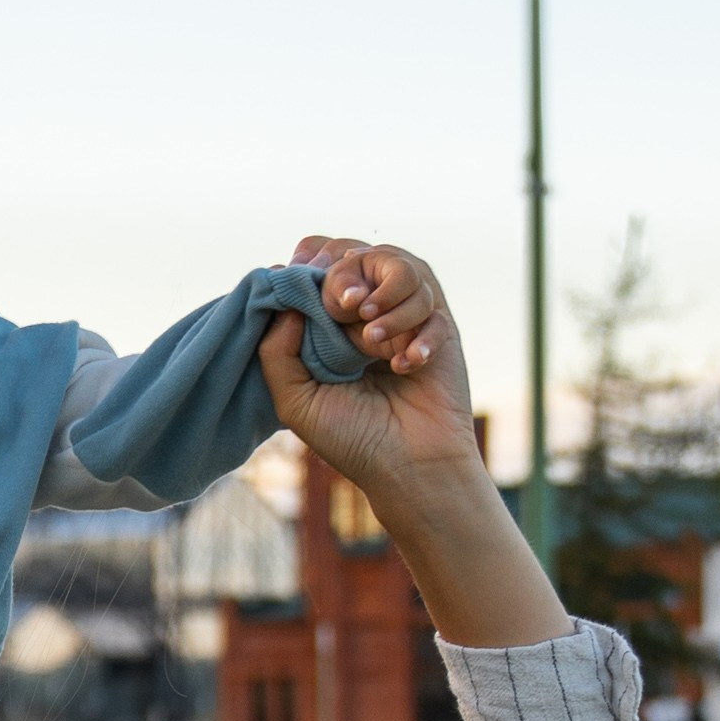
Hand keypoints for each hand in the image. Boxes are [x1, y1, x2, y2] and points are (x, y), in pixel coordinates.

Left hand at [258, 246, 478, 499]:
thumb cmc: (352, 437)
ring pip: (403, 268)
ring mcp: (407, 318)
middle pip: (360, 252)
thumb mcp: (296, 399)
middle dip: (347, 275)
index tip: (308, 286)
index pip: (321, 262)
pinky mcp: (442, 330)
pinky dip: (417, 335)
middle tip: (344, 308)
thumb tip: (285, 298)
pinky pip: (433, 307)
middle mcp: (368, 314)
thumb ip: (277, 351)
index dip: (313, 263)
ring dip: (386, 302)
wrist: (409, 468)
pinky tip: (406, 367)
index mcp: (330, 323)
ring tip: (372, 344)